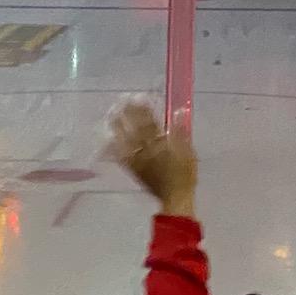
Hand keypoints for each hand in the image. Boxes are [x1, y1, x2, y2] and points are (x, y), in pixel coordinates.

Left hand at [110, 99, 196, 215]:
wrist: (175, 197)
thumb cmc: (184, 174)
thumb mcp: (188, 151)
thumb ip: (180, 131)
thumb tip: (178, 111)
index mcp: (161, 143)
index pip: (149, 121)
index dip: (142, 109)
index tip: (138, 97)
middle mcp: (146, 149)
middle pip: (134, 128)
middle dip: (127, 114)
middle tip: (120, 102)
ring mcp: (137, 159)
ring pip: (124, 140)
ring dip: (117, 127)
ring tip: (111, 116)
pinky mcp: (132, 168)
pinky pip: (120, 156)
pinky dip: (113, 147)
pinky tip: (108, 139)